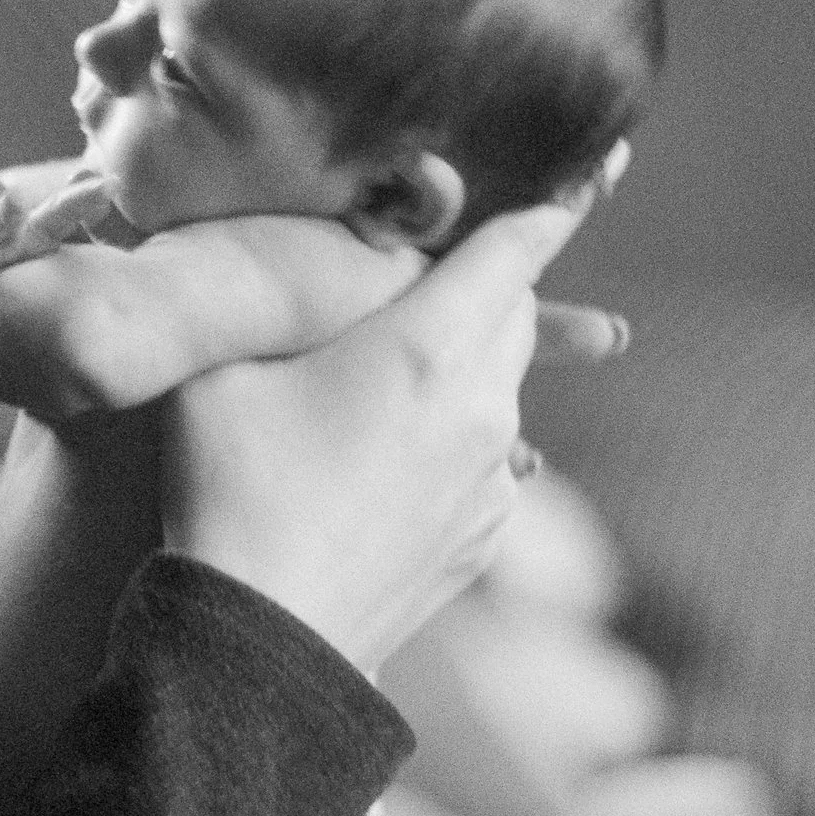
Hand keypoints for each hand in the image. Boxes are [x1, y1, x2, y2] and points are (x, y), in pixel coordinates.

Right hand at [158, 192, 595, 678]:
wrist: (262, 645)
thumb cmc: (228, 489)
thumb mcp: (220, 371)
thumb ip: (265, 306)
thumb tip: (279, 269)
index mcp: (427, 348)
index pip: (514, 252)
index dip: (552, 205)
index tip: (594, 171)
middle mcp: (483, 407)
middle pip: (518, 316)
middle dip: (495, 283)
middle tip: (465, 261)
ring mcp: (493, 482)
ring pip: (503, 390)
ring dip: (468, 365)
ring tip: (399, 373)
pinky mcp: (484, 540)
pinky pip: (490, 460)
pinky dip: (457, 438)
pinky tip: (392, 455)